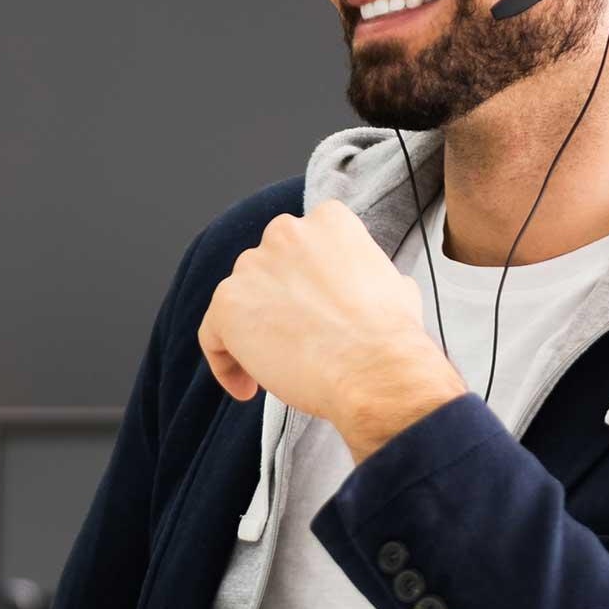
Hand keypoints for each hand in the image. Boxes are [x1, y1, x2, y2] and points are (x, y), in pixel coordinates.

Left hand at [200, 199, 467, 459]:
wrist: (372, 369)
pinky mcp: (228, 304)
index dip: (304, 284)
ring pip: (240, 301)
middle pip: (267, 270)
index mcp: (328, 221)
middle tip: (296, 341)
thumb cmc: (389, 336)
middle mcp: (285, 232)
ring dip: (252, 332)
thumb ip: (369, 276)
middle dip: (277, 304)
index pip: (301, 248)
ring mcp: (252, 266)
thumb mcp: (395, 287)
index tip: (314, 313)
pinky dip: (225, 362)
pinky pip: (213, 334)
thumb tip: (380, 288)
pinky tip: (248, 387)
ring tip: (276, 369)